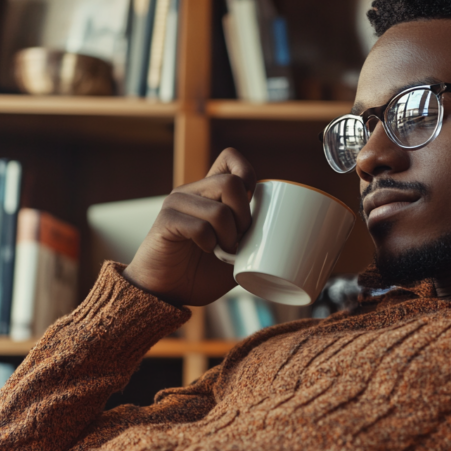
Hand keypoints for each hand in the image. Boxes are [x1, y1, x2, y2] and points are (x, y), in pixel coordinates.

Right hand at [123, 148, 256, 305]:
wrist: (166, 292)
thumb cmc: (201, 272)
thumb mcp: (235, 253)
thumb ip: (252, 237)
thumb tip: (284, 233)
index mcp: (210, 192)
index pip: (230, 158)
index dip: (247, 173)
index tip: (251, 201)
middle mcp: (192, 191)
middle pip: (231, 183)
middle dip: (244, 216)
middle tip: (239, 239)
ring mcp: (177, 204)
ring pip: (219, 209)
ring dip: (229, 236)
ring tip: (223, 251)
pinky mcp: (166, 222)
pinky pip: (200, 227)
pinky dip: (209, 243)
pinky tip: (205, 250)